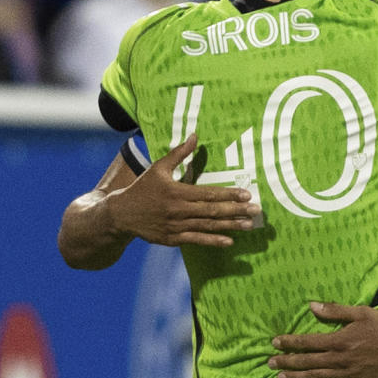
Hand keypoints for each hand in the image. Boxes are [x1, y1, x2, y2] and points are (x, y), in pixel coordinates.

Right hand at [107, 135, 260, 246]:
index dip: (228, 194)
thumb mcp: (158, 167)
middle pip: (212, 211)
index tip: (246, 194)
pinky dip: (213, 241)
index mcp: (176, 192)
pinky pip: (196, 240)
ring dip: (230, 226)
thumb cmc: (143, 187)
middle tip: (256, 211)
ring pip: (207, 226)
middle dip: (236, 211)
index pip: (208, 193)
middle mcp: (178, 210)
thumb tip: (195, 135)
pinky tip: (229, 241)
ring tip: (249, 225)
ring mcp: (176, 227)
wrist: (121, 214)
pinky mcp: (173, 239)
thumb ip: (178, 153)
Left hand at [268, 302, 377, 377]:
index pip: (308, 342)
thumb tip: (311, 305)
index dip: (290, 342)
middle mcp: (340, 359)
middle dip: (287, 361)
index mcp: (340, 340)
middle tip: (269, 363)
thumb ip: (335, 311)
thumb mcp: (361, 312)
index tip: (275, 342)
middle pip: (308, 361)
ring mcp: (347, 375)